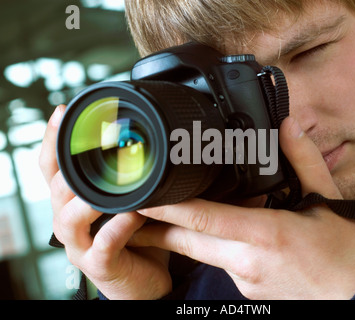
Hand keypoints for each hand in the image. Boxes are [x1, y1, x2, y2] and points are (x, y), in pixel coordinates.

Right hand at [39, 105, 171, 299]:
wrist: (145, 280)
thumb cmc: (135, 238)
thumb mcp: (126, 203)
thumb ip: (124, 180)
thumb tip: (137, 144)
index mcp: (74, 204)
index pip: (53, 169)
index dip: (52, 140)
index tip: (62, 112)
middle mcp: (69, 223)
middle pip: (56, 189)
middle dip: (67, 165)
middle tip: (87, 143)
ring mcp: (80, 246)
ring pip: (69, 219)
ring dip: (86, 199)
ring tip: (109, 185)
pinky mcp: (98, 265)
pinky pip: (103, 244)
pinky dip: (118, 226)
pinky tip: (134, 214)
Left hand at [129, 117, 354, 298]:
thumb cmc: (344, 254)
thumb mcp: (328, 201)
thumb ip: (304, 160)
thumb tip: (288, 127)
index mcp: (266, 235)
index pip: (204, 219)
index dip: (168, 209)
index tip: (143, 199)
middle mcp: (247, 261)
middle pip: (187, 243)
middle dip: (155, 230)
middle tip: (131, 213)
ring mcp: (244, 281)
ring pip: (202, 254)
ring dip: (183, 237)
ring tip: (165, 220)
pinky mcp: (248, 291)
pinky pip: (221, 265)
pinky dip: (214, 248)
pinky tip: (224, 236)